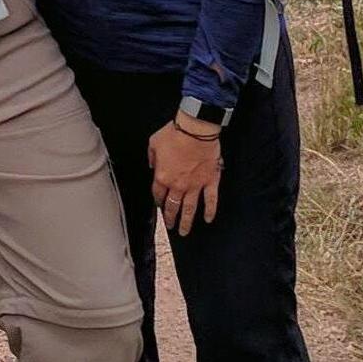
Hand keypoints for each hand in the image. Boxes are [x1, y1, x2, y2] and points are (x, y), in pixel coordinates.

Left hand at [149, 117, 221, 235]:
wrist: (195, 130)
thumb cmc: (175, 133)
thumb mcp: (154, 143)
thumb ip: (152, 157)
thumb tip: (153, 164)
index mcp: (163, 177)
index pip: (158, 194)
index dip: (158, 201)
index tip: (159, 205)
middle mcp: (178, 185)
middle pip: (172, 206)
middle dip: (170, 218)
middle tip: (171, 226)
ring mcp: (195, 185)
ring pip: (189, 208)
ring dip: (186, 221)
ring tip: (184, 231)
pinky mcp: (210, 181)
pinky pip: (211, 200)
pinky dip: (210, 211)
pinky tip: (208, 219)